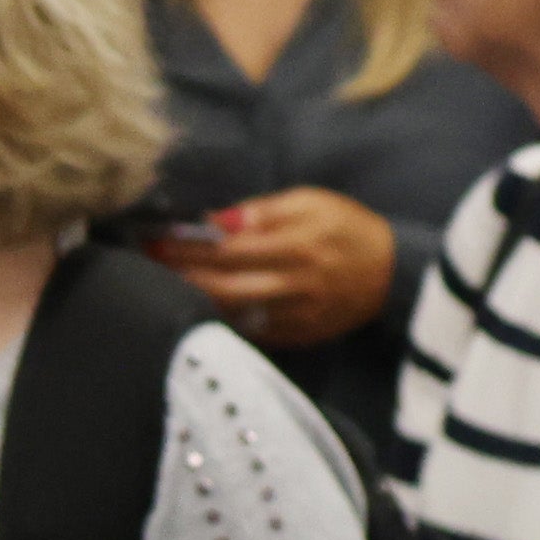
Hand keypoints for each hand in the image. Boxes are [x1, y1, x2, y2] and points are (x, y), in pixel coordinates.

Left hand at [170, 189, 398, 350]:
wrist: (392, 274)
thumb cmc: (347, 228)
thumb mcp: (312, 202)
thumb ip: (264, 211)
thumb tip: (217, 220)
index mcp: (298, 245)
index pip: (229, 248)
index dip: (187, 245)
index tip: (154, 237)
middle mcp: (296, 285)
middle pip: (224, 285)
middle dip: (181, 273)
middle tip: (146, 261)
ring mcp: (297, 317)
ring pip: (232, 313)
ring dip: (193, 299)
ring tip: (160, 283)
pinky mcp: (299, 337)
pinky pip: (250, 332)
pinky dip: (220, 319)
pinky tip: (195, 306)